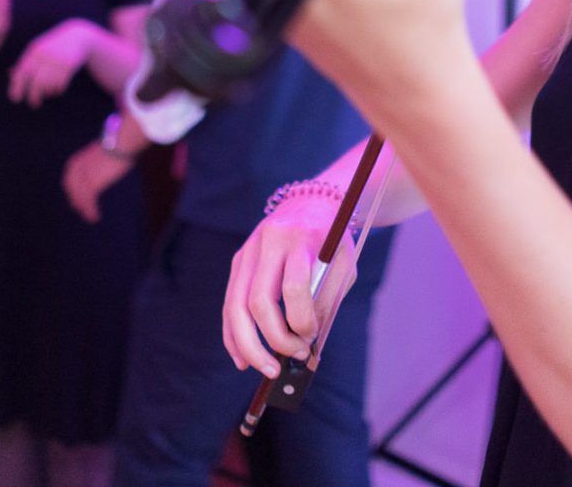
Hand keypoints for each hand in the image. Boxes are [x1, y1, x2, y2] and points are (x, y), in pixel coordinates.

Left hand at [8, 19, 93, 106]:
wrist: (78, 36)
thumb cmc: (53, 46)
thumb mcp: (38, 50)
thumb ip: (25, 62)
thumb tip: (11, 76)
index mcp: (34, 51)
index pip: (22, 72)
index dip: (16, 87)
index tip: (16, 99)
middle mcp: (45, 54)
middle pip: (36, 82)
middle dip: (34, 96)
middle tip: (34, 104)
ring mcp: (58, 59)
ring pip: (49, 85)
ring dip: (48, 92)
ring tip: (50, 91)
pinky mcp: (70, 64)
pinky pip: (61, 84)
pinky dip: (58, 90)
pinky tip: (58, 88)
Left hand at [62, 139, 132, 222]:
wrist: (120, 142)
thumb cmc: (117, 143)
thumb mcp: (100, 151)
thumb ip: (97, 159)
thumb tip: (106, 162)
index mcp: (75, 162)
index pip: (69, 181)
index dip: (73, 191)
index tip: (77, 198)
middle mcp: (75, 171)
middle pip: (72, 191)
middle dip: (76, 201)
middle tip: (82, 210)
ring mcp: (82, 178)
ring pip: (80, 199)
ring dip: (85, 209)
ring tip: (90, 217)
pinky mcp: (92, 185)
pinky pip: (88, 202)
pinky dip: (90, 211)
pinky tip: (95, 217)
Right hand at [223, 192, 353, 376]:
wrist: (310, 202)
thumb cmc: (332, 239)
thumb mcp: (342, 263)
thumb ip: (326, 300)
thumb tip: (307, 346)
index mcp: (301, 238)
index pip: (293, 287)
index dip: (301, 322)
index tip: (312, 338)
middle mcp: (269, 241)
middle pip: (259, 301)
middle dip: (275, 340)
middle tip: (292, 359)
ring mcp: (249, 250)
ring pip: (236, 306)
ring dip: (249, 345)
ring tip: (266, 369)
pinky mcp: (239, 260)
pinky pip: (229, 303)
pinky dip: (233, 335)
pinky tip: (242, 359)